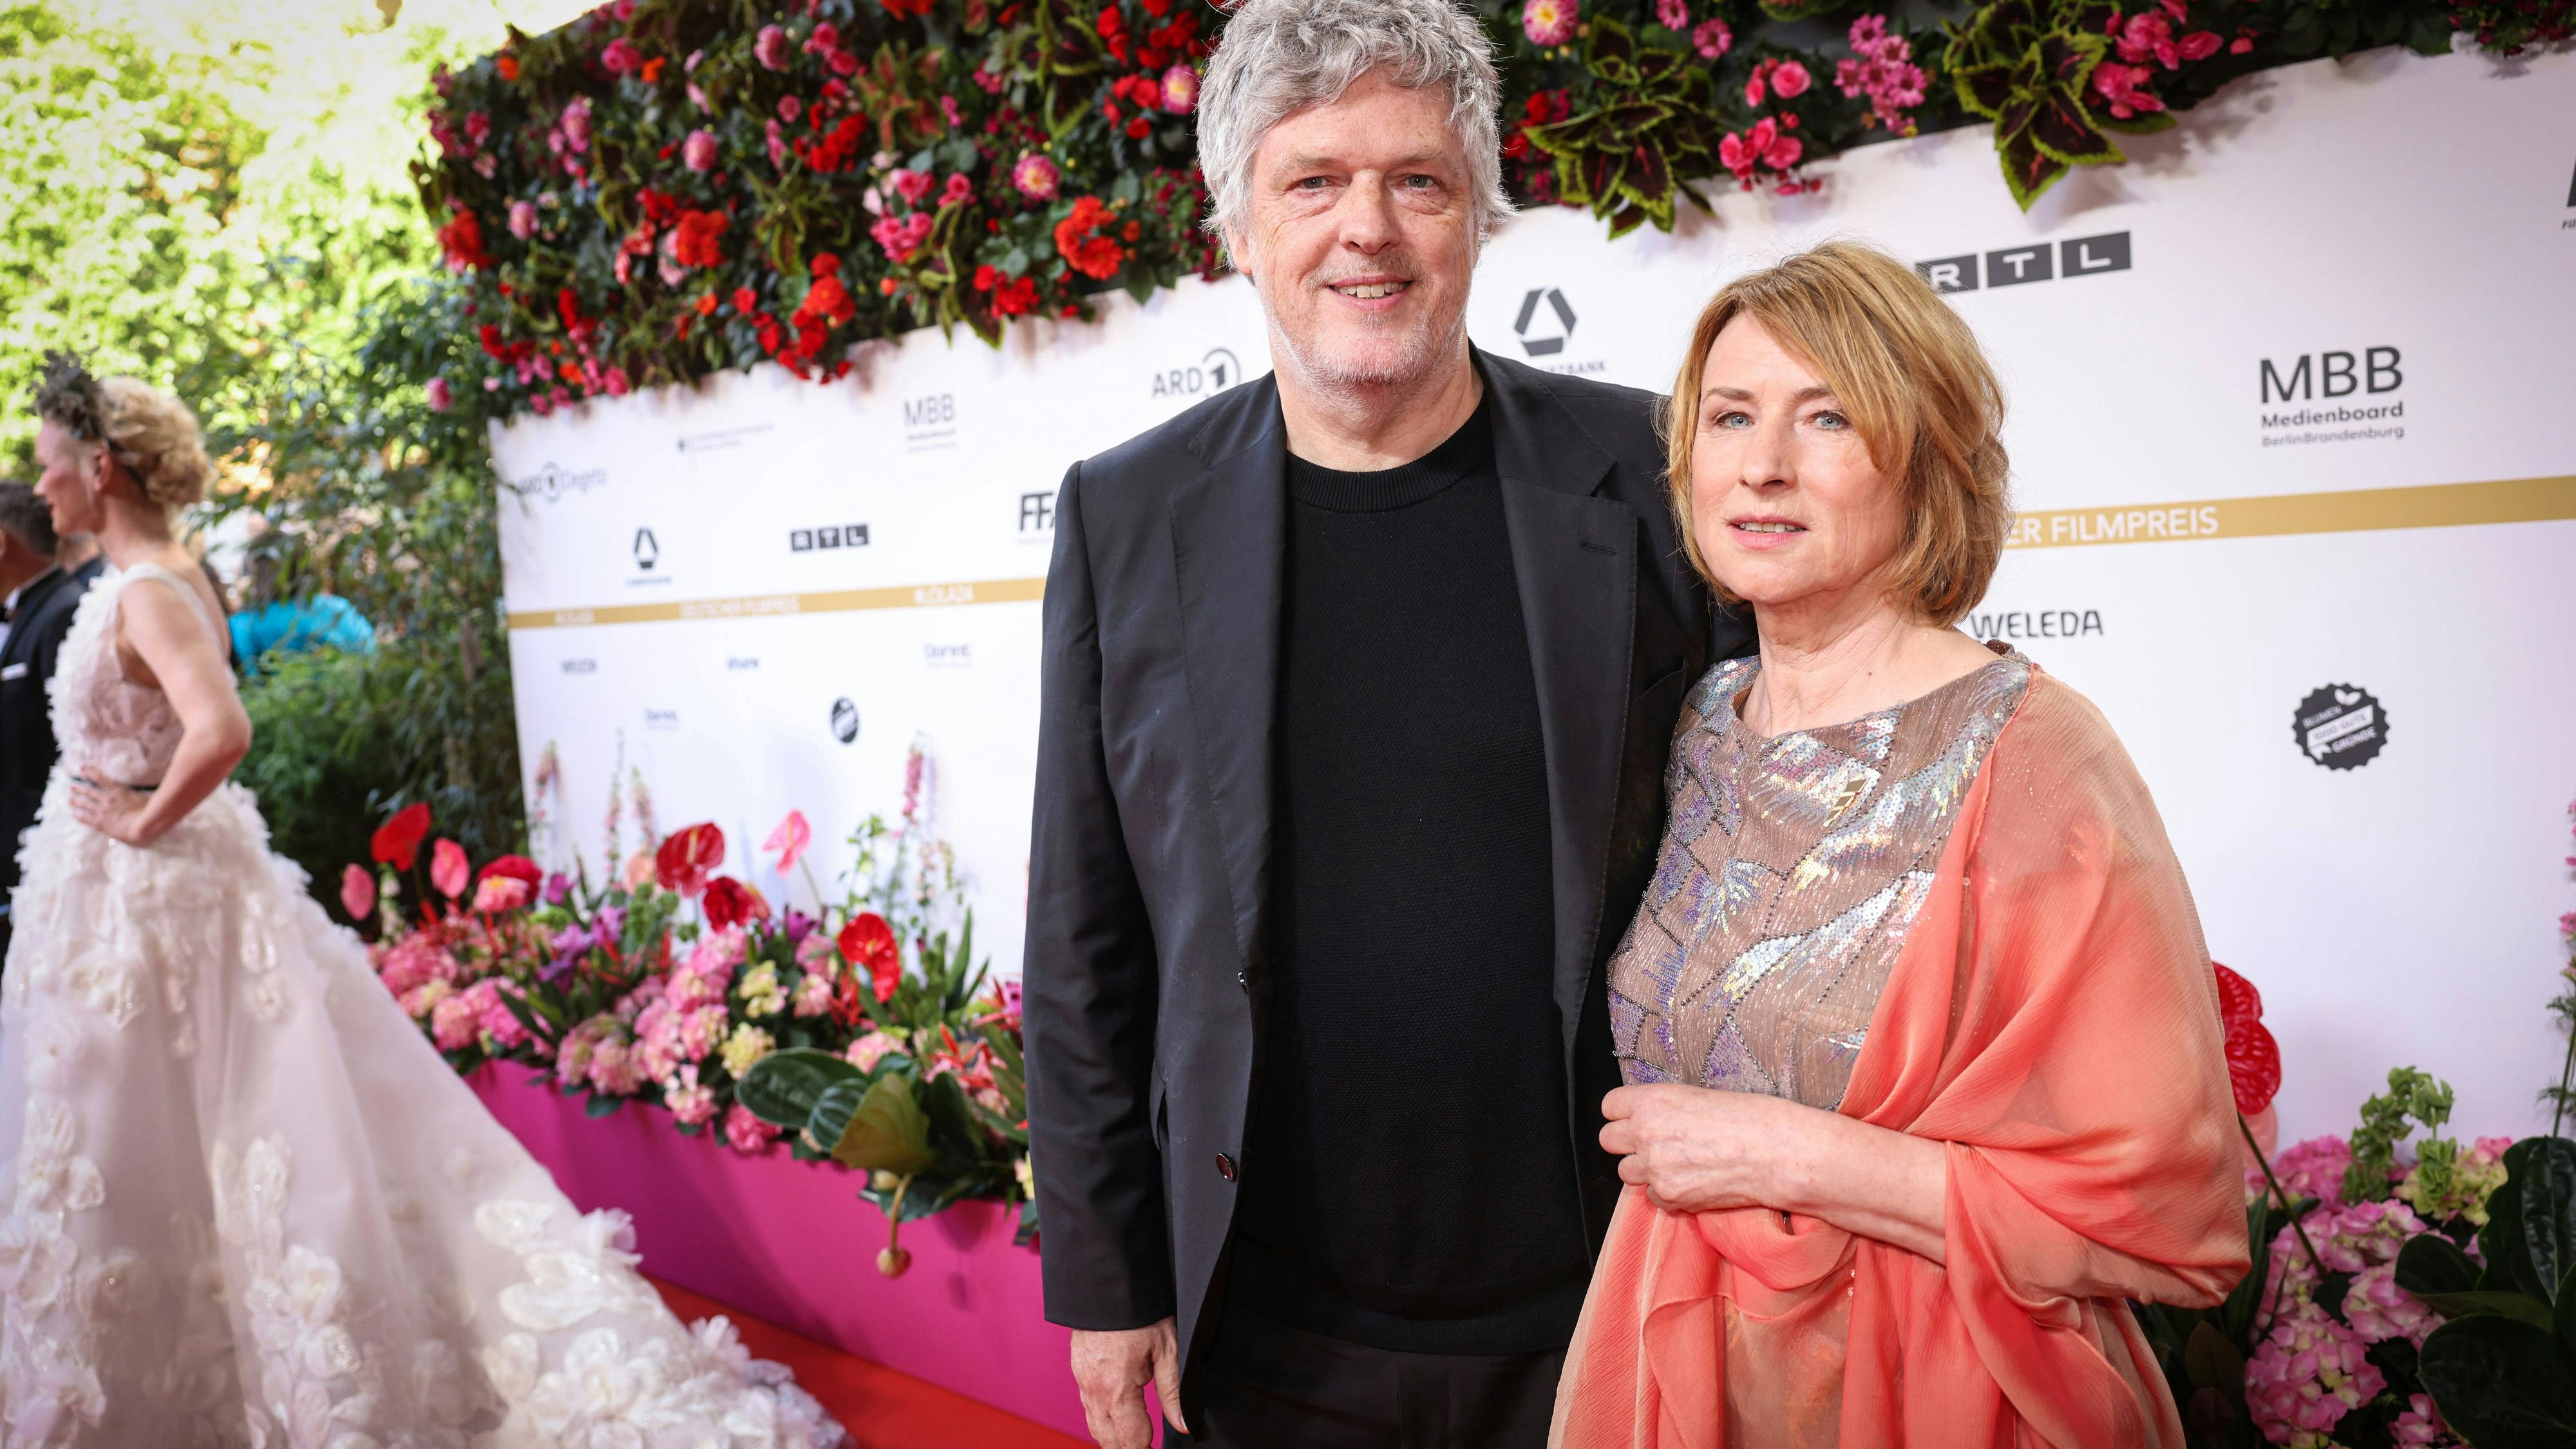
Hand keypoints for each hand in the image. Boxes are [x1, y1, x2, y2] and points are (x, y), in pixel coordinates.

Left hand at [66, 763, 157, 845]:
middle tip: (72, 786)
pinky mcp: (100, 823)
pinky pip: (86, 818)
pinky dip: (79, 816)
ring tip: (70, 800)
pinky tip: (75, 814)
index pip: (101, 778)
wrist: (140, 828)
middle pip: (89, 792)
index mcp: (118, 791)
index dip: (90, 772)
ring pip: (85, 804)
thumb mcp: (143, 798)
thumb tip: (139, 791)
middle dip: (79, 788)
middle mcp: (107, 799)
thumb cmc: (147, 812)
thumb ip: (137, 794)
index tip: (82, 767)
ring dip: (77, 801)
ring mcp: (102, 811)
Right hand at [1070, 1318, 1185, 1447]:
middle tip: (1146, 1446)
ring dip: (1113, 1438)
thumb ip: (1174, 1392)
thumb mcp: (1167, 1350)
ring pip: (1095, 1427)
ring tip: (1134, 1439)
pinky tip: (1117, 1417)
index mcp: (1117, 1390)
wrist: (1106, 1285)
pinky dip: (1102, 1420)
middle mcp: (1095, 1392)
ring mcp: (1083, 1383)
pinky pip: (1088, 1408)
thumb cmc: (1138, 1312)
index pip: (1132, 1440)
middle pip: (1109, 1441)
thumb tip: (1183, 1423)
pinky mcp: (1078, 1373)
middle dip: (1127, 1448)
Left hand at [1600, 1082, 1830, 1214]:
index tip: (1634, 1118)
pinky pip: (1652, 1196)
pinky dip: (1667, 1192)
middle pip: (1608, 1140)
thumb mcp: (1699, 1096)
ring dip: (1645, 1170)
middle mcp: (1646, 1132)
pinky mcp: (1670, 1196)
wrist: (1776, 1153)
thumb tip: (1651, 1119)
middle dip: (1628, 1143)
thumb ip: (1665, 1108)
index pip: (1610, 1106)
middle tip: (1653, 1143)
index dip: (1624, 1113)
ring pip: (1626, 1172)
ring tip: (1677, 1164)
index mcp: (1653, 1100)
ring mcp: (1655, 1168)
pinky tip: (1693, 1181)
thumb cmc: (1750, 1118)